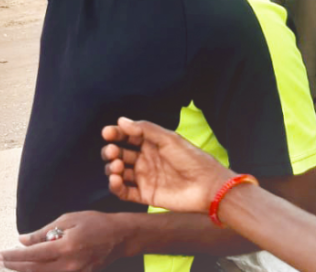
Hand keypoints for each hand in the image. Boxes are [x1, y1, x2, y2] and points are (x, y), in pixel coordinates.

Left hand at [0, 211, 130, 271]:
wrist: (120, 237)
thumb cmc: (94, 223)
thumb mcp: (67, 220)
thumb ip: (44, 232)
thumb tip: (22, 240)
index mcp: (64, 248)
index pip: (32, 255)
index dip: (13, 256)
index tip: (0, 254)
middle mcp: (69, 265)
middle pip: (34, 270)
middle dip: (14, 266)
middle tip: (0, 260)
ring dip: (25, 271)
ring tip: (11, 264)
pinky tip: (31, 268)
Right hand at [101, 117, 235, 213]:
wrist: (208, 186)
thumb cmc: (192, 159)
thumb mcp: (168, 139)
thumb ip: (144, 129)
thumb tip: (121, 120)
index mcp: (151, 145)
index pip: (127, 137)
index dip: (115, 134)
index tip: (107, 133)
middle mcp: (145, 160)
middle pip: (119, 154)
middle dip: (111, 151)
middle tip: (113, 152)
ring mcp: (144, 178)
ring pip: (118, 172)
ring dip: (111, 168)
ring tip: (116, 166)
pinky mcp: (145, 195)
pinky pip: (124, 192)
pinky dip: (115, 187)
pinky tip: (115, 180)